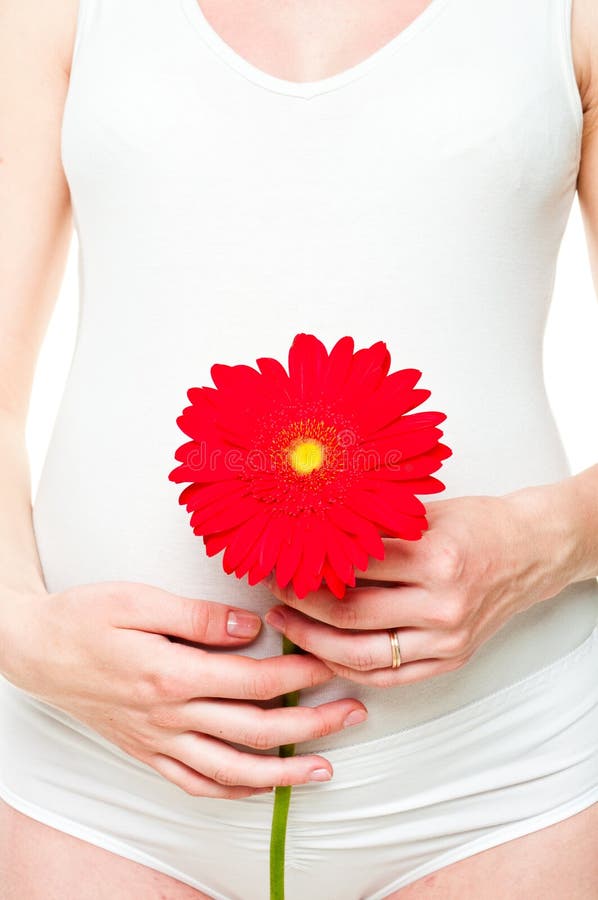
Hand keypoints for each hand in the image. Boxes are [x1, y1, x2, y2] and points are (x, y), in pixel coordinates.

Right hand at [5, 582, 367, 797]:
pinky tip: (260, 788)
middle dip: (314, 725)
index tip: (333, 664)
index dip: (301, 676)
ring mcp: (157, 741)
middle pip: (256, 731)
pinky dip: (232, 791)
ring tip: (325, 768)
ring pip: (232, 772)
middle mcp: (169, 717)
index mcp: (172, 674)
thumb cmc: (86, 616)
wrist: (36, 651)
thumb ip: (200, 617)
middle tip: (355, 713)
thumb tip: (252, 630)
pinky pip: (195, 784)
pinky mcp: (146, 753)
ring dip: (283, 773)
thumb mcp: (139, 600)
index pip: (255, 682)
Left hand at [264, 488, 577, 686]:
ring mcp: (448, 638)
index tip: (280, 560)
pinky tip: (323, 652)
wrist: (530, 552)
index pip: (353, 567)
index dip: (308, 565)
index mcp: (436, 558)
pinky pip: (388, 677)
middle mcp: (443, 604)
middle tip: (273, 594)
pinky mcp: (451, 659)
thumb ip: (374, 529)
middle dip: (300, 606)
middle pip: (350, 615)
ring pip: (363, 655)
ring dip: (314, 643)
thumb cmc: (478, 526)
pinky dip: (349, 668)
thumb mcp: (424, 514)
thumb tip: (311, 538)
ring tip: (286, 626)